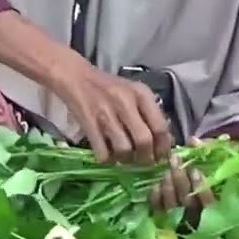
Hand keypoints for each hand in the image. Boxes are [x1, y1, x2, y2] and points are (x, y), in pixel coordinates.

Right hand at [50, 56, 172, 164]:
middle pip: (144, 141)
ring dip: (125, 160)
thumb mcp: (132, 93)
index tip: (160, 158)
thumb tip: (163, 144)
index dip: (163, 148)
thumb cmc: (108, 87)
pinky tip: (106, 154)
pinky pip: (102, 152)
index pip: (160, 128)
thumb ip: (148, 114)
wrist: (75, 76)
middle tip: (142, 161)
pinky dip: (106, 159)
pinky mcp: (88, 122)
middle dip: (145, 158)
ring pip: (124, 149)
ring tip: (122, 158)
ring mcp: (105, 112)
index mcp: (141, 94)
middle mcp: (125, 102)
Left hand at [149, 138, 213, 215]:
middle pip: (188, 202)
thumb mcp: (213, 158)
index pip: (210, 203)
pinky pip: (159, 209)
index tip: (195, 171)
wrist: (198, 182)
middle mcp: (199, 214)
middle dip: (180, 180)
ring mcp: (181, 217)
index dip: (201, 187)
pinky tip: (157, 184)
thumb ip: (206, 149)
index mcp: (217, 204)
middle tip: (175, 161)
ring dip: (169, 186)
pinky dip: (157, 197)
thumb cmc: (210, 167)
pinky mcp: (165, 216)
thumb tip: (192, 141)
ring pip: (173, 206)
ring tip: (167, 170)